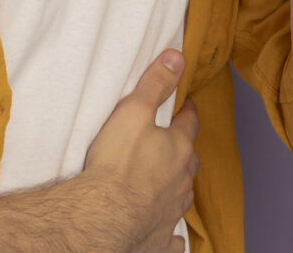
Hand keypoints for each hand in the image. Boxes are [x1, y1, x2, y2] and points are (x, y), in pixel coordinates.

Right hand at [79, 49, 198, 252]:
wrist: (104, 216)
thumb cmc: (116, 164)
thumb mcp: (134, 111)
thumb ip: (155, 84)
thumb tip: (177, 57)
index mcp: (178, 149)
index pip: (188, 123)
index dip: (186, 112)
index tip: (184, 106)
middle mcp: (181, 181)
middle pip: (189, 160)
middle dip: (183, 149)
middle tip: (174, 142)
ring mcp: (172, 211)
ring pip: (183, 194)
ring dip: (178, 185)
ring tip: (170, 180)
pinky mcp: (160, 238)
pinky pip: (172, 236)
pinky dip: (172, 232)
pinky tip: (170, 232)